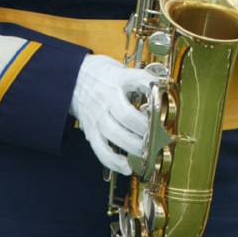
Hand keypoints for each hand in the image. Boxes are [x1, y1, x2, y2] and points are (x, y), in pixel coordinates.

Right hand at [70, 55, 152, 174]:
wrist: (74, 79)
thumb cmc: (103, 76)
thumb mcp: (122, 70)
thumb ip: (140, 81)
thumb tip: (162, 93)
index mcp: (117, 78)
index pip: (139, 81)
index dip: (153, 91)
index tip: (163, 100)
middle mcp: (106, 97)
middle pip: (127, 115)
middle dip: (146, 129)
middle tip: (159, 135)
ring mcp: (96, 115)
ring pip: (115, 135)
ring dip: (134, 146)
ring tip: (147, 151)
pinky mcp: (90, 131)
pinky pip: (101, 150)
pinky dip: (114, 161)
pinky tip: (128, 166)